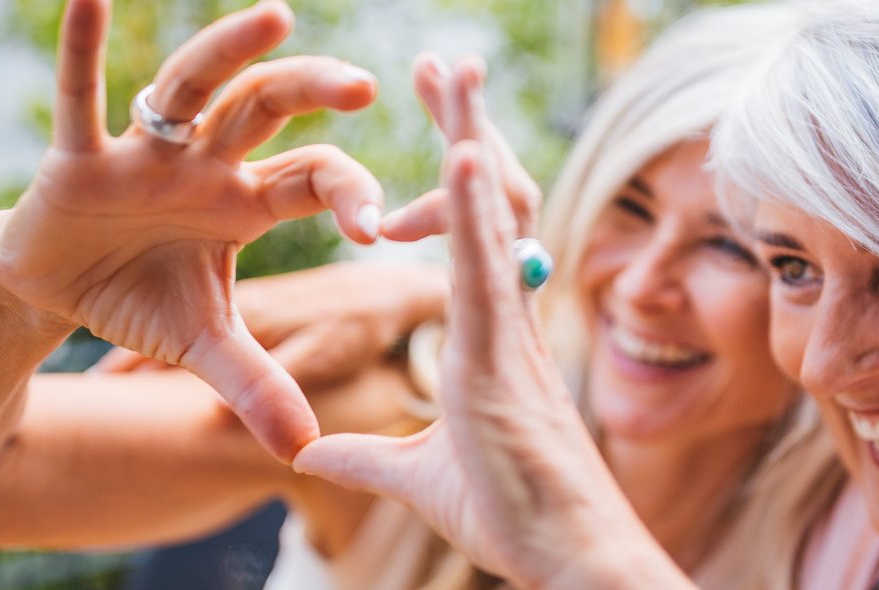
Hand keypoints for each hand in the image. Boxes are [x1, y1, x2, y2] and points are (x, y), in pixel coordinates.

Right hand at [0, 0, 382, 460]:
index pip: (313, 179)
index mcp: (246, 199)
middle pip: (269, 110)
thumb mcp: (202, 344)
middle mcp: (205, 160)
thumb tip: (304, 450)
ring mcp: (145, 150)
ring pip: (195, 86)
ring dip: (231, 51)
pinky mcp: (78, 156)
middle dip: (313, 92)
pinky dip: (83, 47)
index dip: (348, 195)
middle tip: (365, 84)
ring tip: (276, 16)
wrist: (52, 290)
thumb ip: (255, 384)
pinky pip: (82, 95)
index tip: (379, 226)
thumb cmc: (139, 297)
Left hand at [292, 59, 686, 588]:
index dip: (461, 174)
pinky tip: (464, 152)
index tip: (443, 124)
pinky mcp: (498, 357)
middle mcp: (505, 318)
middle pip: (492, 200)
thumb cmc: (516, 518)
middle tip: (444, 63)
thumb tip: (312, 455)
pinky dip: (476, 208)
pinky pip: (485, 269)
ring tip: (454, 72)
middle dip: (467, 126)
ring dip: (472, 137)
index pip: (475, 232)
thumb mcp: (416, 478)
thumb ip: (366, 456)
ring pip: (493, 215)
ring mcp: (505, 331)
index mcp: (491, 336)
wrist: (566, 557)